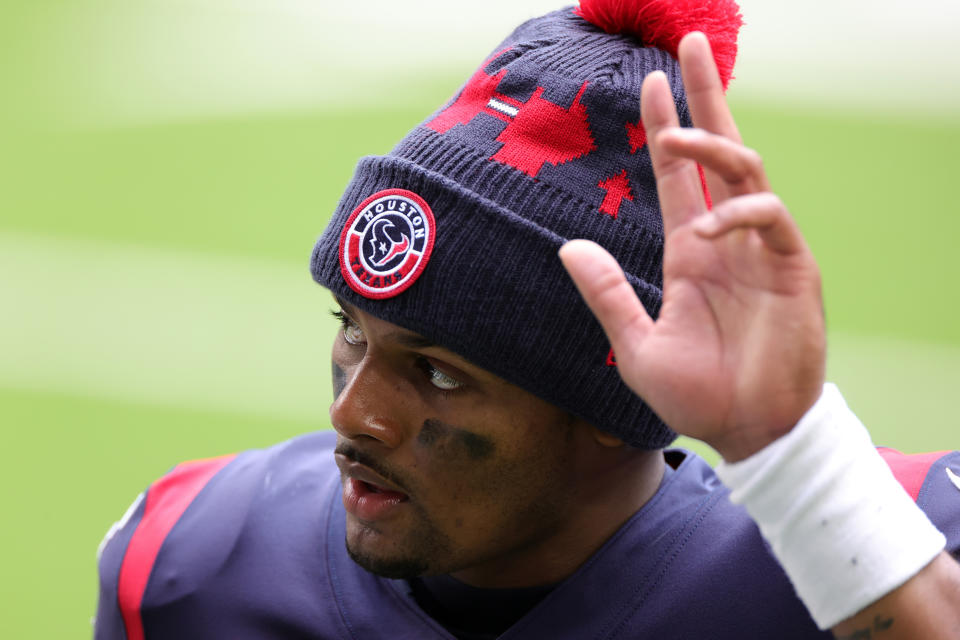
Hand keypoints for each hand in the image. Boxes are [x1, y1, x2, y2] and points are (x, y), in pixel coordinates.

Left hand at [559, 32, 825, 461]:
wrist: (748, 431)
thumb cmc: (696, 394)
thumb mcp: (635, 344)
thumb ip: (606, 295)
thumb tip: (567, 247)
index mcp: (688, 250)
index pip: (676, 175)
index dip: (667, 126)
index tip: (652, 83)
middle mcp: (723, 239)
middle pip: (717, 150)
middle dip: (705, 97)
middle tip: (688, 44)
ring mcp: (760, 249)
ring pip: (745, 169)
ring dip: (710, 144)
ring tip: (672, 135)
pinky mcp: (790, 267)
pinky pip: (768, 216)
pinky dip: (739, 211)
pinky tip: (709, 228)